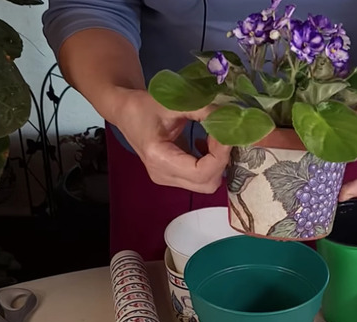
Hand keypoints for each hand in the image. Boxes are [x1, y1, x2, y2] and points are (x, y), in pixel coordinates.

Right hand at [111, 89, 230, 192]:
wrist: (125, 111)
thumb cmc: (143, 105)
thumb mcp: (174, 103)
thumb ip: (203, 111)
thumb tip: (231, 118)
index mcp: (159, 159)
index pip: (201, 172)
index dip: (220, 155)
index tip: (226, 134)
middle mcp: (163, 175)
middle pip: (207, 183)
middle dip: (221, 160)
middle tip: (223, 136)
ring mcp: (168, 179)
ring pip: (206, 183)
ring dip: (217, 162)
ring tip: (215, 138)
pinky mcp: (173, 176)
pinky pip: (200, 178)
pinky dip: (211, 164)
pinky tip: (206, 144)